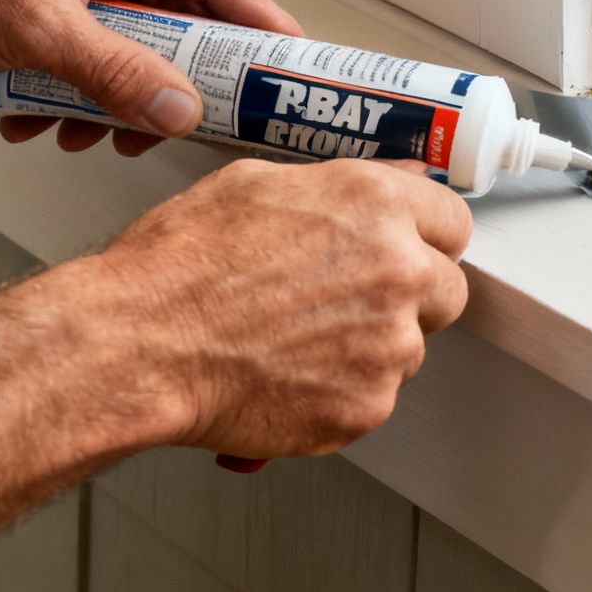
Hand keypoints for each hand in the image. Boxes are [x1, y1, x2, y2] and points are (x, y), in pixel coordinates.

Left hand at [0, 0, 300, 155]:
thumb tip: (181, 111)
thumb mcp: (40, 32)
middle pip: (176, 21)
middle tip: (183, 126)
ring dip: (111, 100)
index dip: (257, 25)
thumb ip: (119, 75)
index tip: (290, 67)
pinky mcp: (48, 5)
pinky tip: (37, 121)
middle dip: (167, 83)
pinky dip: (71, 95)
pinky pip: (87, 58)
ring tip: (85, 134)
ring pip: (130, 49)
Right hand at [74, 158, 471, 457]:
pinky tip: (288, 375)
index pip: (453, 222)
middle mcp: (398, 270)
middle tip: (349, 303)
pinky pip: (373, 398)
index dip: (426, 238)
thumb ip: (341, 189)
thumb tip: (388, 184)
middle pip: (447, 290)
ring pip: (408, 349)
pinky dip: (339, 393)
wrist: (139, 345)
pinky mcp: (367, 406)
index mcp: (376, 205)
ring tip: (298, 341)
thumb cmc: (179, 266)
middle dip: (409, 297)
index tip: (410, 250)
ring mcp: (389, 345)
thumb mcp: (257, 185)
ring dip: (370, 348)